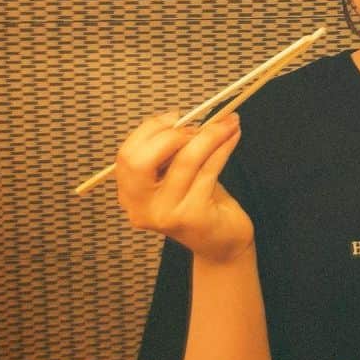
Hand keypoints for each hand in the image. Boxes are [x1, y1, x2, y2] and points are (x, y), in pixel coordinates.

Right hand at [114, 110, 253, 264]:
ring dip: (211, 134)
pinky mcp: (192, 216)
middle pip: (141, 160)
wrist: (221, 243)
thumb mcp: (179, 176)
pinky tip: (233, 136)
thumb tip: (186, 118)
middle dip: (172, 135)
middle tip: (198, 126)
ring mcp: (165, 214)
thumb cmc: (200, 202)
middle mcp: (141, 208)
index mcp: (130, 195)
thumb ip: (173, 152)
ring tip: (229, 122)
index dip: (151, 130)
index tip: (177, 117)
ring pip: (185, 160)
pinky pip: (209, 170)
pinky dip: (223, 147)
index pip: (127, 155)